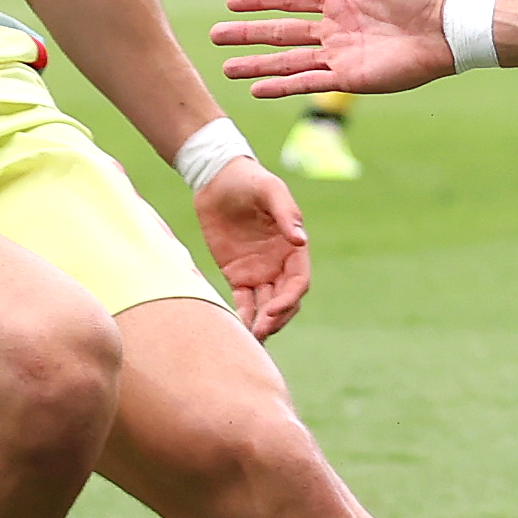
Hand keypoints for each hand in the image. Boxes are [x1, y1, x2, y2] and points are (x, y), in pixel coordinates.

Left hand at [194, 159, 309, 337]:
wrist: (217, 178)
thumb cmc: (249, 180)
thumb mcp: (270, 190)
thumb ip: (286, 214)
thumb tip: (301, 240)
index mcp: (293, 247)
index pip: (298, 281)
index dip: (289, 299)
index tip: (273, 310)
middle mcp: (279, 263)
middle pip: (285, 299)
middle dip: (276, 318)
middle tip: (262, 332)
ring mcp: (258, 270)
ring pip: (265, 305)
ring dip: (262, 323)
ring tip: (252, 339)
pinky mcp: (236, 273)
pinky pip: (243, 301)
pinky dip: (243, 315)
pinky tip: (238, 328)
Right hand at [212, 0, 456, 97]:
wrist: (446, 27)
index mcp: (338, 2)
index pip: (288, 0)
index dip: (260, 1)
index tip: (230, 3)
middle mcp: (333, 30)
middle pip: (280, 33)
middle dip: (247, 36)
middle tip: (214, 37)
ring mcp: (339, 56)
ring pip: (287, 61)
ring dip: (257, 65)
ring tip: (226, 68)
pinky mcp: (350, 79)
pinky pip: (308, 82)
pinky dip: (283, 86)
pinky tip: (257, 90)